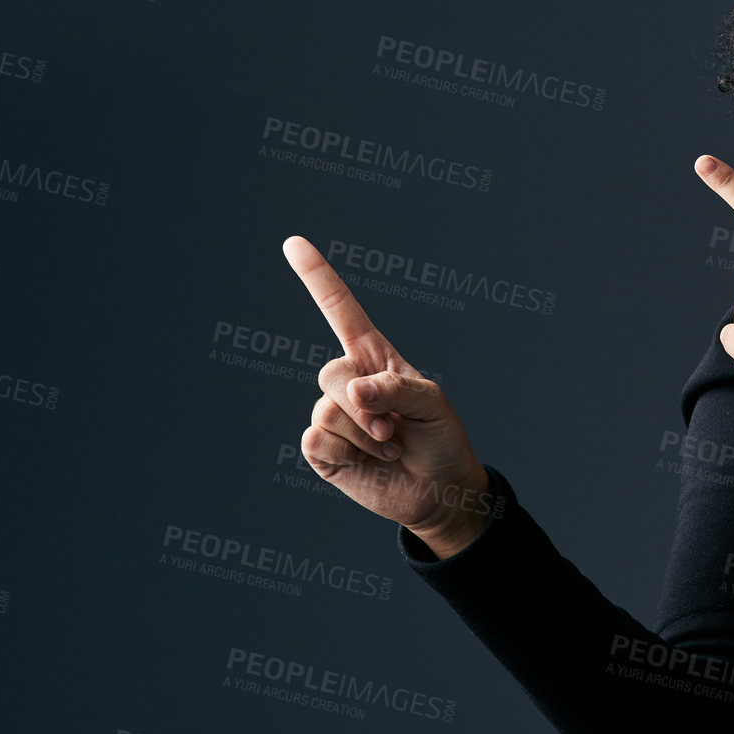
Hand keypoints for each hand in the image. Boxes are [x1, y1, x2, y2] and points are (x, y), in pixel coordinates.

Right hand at [282, 235, 494, 557]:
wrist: (439, 490)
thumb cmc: (441, 438)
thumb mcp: (433, 405)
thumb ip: (395, 389)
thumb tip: (353, 391)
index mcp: (375, 358)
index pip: (340, 311)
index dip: (317, 278)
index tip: (293, 243)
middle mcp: (349, 381)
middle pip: (331, 374)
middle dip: (367, 406)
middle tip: (397, 430)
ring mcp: (332, 414)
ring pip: (327, 411)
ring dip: (366, 435)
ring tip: (391, 446)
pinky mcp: (322, 449)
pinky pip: (316, 441)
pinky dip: (350, 454)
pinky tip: (370, 461)